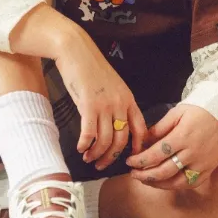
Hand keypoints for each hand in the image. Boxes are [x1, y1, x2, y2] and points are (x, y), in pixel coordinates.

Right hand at [51, 30, 147, 169]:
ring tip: (88, 158)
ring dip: (96, 154)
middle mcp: (120, 104)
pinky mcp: (89, 106)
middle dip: (111, 157)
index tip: (130, 159)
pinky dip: (84, 144)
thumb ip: (117, 103)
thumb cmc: (92, 68)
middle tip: (101, 165)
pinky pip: (89, 134)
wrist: (77, 52)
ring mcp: (105, 105)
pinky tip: (80, 147)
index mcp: (128, 99)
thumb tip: (115, 124)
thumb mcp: (113, 86)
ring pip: (105, 140)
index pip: (140, 129)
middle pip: (121, 140)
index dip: (137, 147)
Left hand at [128, 105, 217, 189]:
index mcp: (183, 136)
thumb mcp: (177, 113)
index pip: (157, 154)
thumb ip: (159, 128)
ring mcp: (202, 163)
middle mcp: (192, 152)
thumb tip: (143, 141)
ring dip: (158, 184)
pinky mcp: (209, 169)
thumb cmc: (199, 111)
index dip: (141, 160)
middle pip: (164, 171)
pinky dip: (176, 186)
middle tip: (133, 174)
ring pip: (177, 182)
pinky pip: (191, 183)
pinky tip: (165, 183)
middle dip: (145, 175)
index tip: (130, 161)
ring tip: (145, 180)